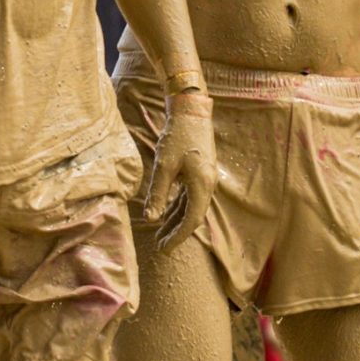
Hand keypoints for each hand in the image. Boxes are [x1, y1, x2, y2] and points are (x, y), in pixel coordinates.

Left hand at [143, 91, 216, 248]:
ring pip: (191, 207)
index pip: (192, 219)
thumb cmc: (178, 137)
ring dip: (176, 221)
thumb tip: (152, 219)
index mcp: (202, 185)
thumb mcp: (164, 166)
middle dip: (177, 232)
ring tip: (161, 235)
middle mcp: (207, 185)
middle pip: (193, 216)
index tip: (165, 248)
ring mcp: (205, 179)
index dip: (179, 236)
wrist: (192, 112)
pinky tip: (167, 215)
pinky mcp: (200, 173)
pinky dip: (178, 208)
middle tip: (161, 247)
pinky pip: (190, 197)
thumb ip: (158, 194)